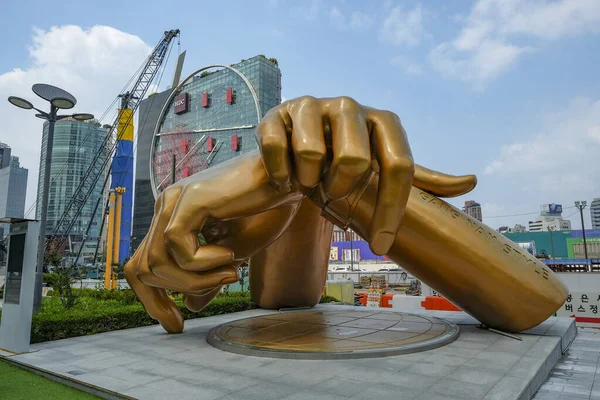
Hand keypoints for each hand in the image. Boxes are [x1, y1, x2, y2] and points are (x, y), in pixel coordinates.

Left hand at [124, 152, 303, 332]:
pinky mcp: (190, 198)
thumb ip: (208, 278)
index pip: (142, 264)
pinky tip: (230, 255)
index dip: (151, 301)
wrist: (288, 182)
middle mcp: (167, 207)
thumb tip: (191, 305)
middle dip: (166, 297)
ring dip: (195, 280)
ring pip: (157, 262)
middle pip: (141, 268)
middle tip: (206, 300)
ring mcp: (175, 200)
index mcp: (172, 217)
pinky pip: (177, 246)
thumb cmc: (265, 212)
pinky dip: (203, 263)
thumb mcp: (234, 256)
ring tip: (230, 273)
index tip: (176, 325)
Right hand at [257, 96, 476, 254]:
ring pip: (313, 153)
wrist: (297, 156)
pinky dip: (282, 173)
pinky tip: (285, 175)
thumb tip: (472, 182)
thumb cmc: (347, 168)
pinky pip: (278, 148)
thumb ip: (425, 179)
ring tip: (309, 179)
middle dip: (342, 190)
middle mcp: (351, 106)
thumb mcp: (387, 172)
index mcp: (383, 121)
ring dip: (310, 180)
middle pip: (355, 159)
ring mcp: (311, 105)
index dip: (391, 210)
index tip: (381, 246)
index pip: (400, 166)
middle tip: (333, 193)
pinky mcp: (277, 113)